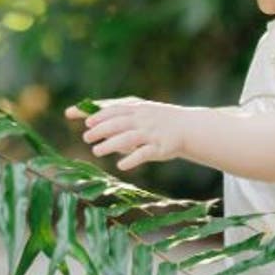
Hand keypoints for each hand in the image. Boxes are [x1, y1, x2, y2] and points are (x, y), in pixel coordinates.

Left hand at [64, 96, 184, 170]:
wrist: (188, 128)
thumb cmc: (157, 120)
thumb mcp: (139, 110)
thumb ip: (116, 114)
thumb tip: (86, 118)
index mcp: (137, 109)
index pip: (115, 109)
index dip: (100, 115)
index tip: (86, 121)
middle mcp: (143, 120)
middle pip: (118, 123)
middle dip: (101, 130)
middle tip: (86, 138)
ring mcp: (151, 134)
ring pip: (128, 138)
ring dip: (111, 145)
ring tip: (96, 152)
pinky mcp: (160, 148)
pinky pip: (144, 154)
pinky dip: (132, 159)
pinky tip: (120, 165)